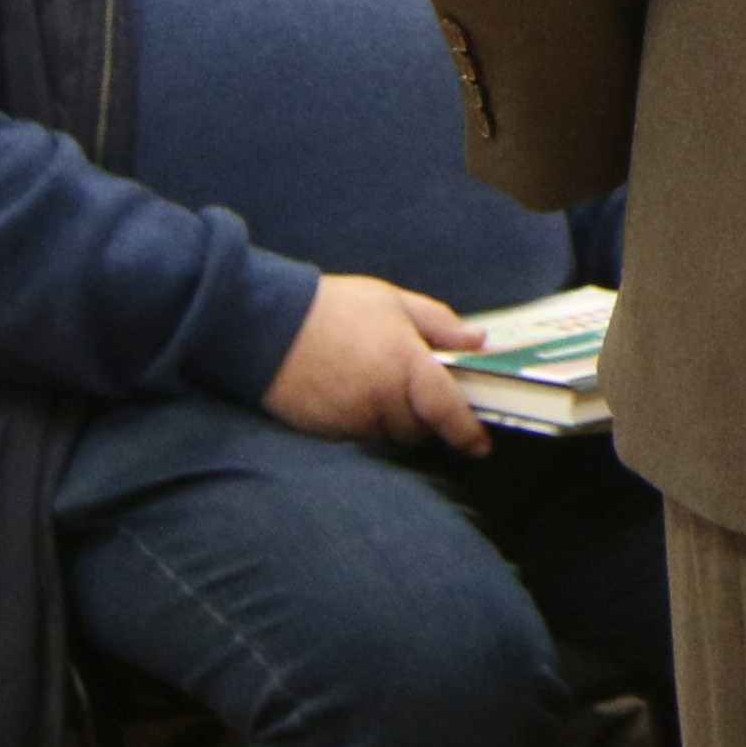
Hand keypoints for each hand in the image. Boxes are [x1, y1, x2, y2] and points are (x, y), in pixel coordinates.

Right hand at [267, 274, 488, 453]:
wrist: (265, 324)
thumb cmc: (333, 307)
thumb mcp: (394, 301)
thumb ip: (440, 323)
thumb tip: (477, 341)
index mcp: (406, 364)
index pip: (447, 410)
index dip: (467, 432)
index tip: (480, 445)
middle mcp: (382, 398)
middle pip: (419, 428)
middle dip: (426, 416)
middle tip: (420, 391)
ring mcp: (351, 417)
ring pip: (388, 434)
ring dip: (395, 419)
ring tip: (380, 384)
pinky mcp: (325, 429)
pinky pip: (358, 435)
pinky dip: (366, 421)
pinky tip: (353, 392)